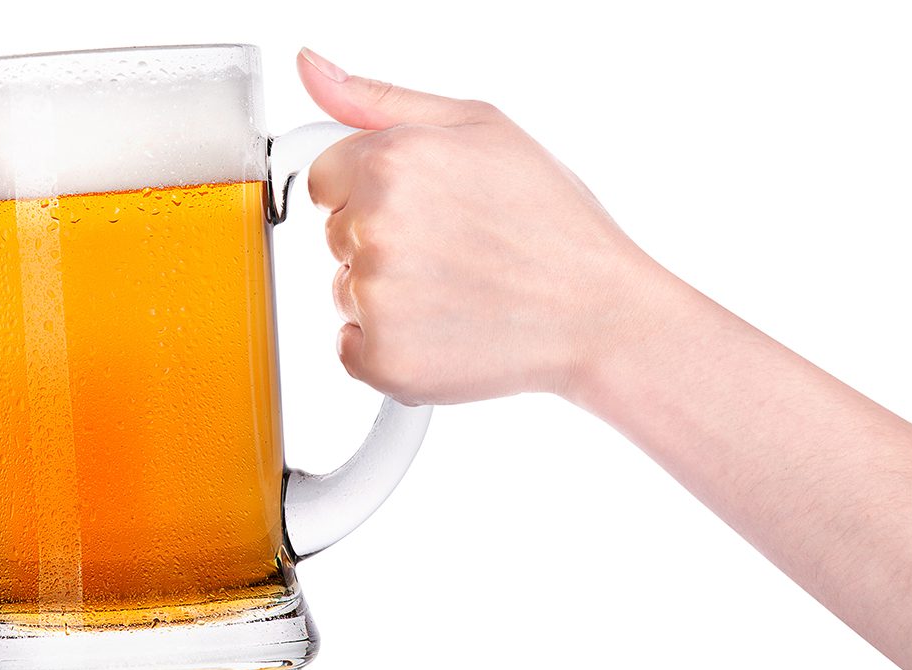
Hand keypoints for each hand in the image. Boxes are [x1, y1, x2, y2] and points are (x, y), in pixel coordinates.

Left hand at [298, 48, 655, 405]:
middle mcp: (375, 227)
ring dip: (386, 296)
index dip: (368, 193)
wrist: (599, 314)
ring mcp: (376, 298)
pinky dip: (388, 347)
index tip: (418, 212)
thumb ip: (381, 99)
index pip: (324, 178)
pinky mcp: (383, 359)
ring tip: (455, 292)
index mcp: (391, 162)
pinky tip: (442, 330)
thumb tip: (312, 67)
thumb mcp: (480, 127)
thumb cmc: (553, 223)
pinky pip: (351, 348)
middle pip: (336, 235)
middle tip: (451, 253)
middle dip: (382, 241)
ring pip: (345, 292)